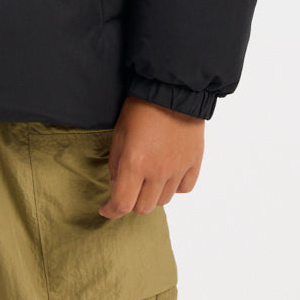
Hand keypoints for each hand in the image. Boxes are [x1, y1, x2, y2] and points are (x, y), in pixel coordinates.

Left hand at [99, 95, 203, 217]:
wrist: (172, 89)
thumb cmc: (141, 107)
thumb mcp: (119, 133)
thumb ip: (116, 163)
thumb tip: (117, 184)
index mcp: (135, 163)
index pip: (123, 204)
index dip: (111, 210)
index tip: (106, 208)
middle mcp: (158, 171)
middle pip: (143, 207)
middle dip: (131, 202)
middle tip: (128, 188)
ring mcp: (178, 169)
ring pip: (163, 201)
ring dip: (152, 194)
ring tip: (148, 176)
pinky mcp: (194, 163)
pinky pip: (183, 189)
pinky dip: (174, 187)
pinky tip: (167, 173)